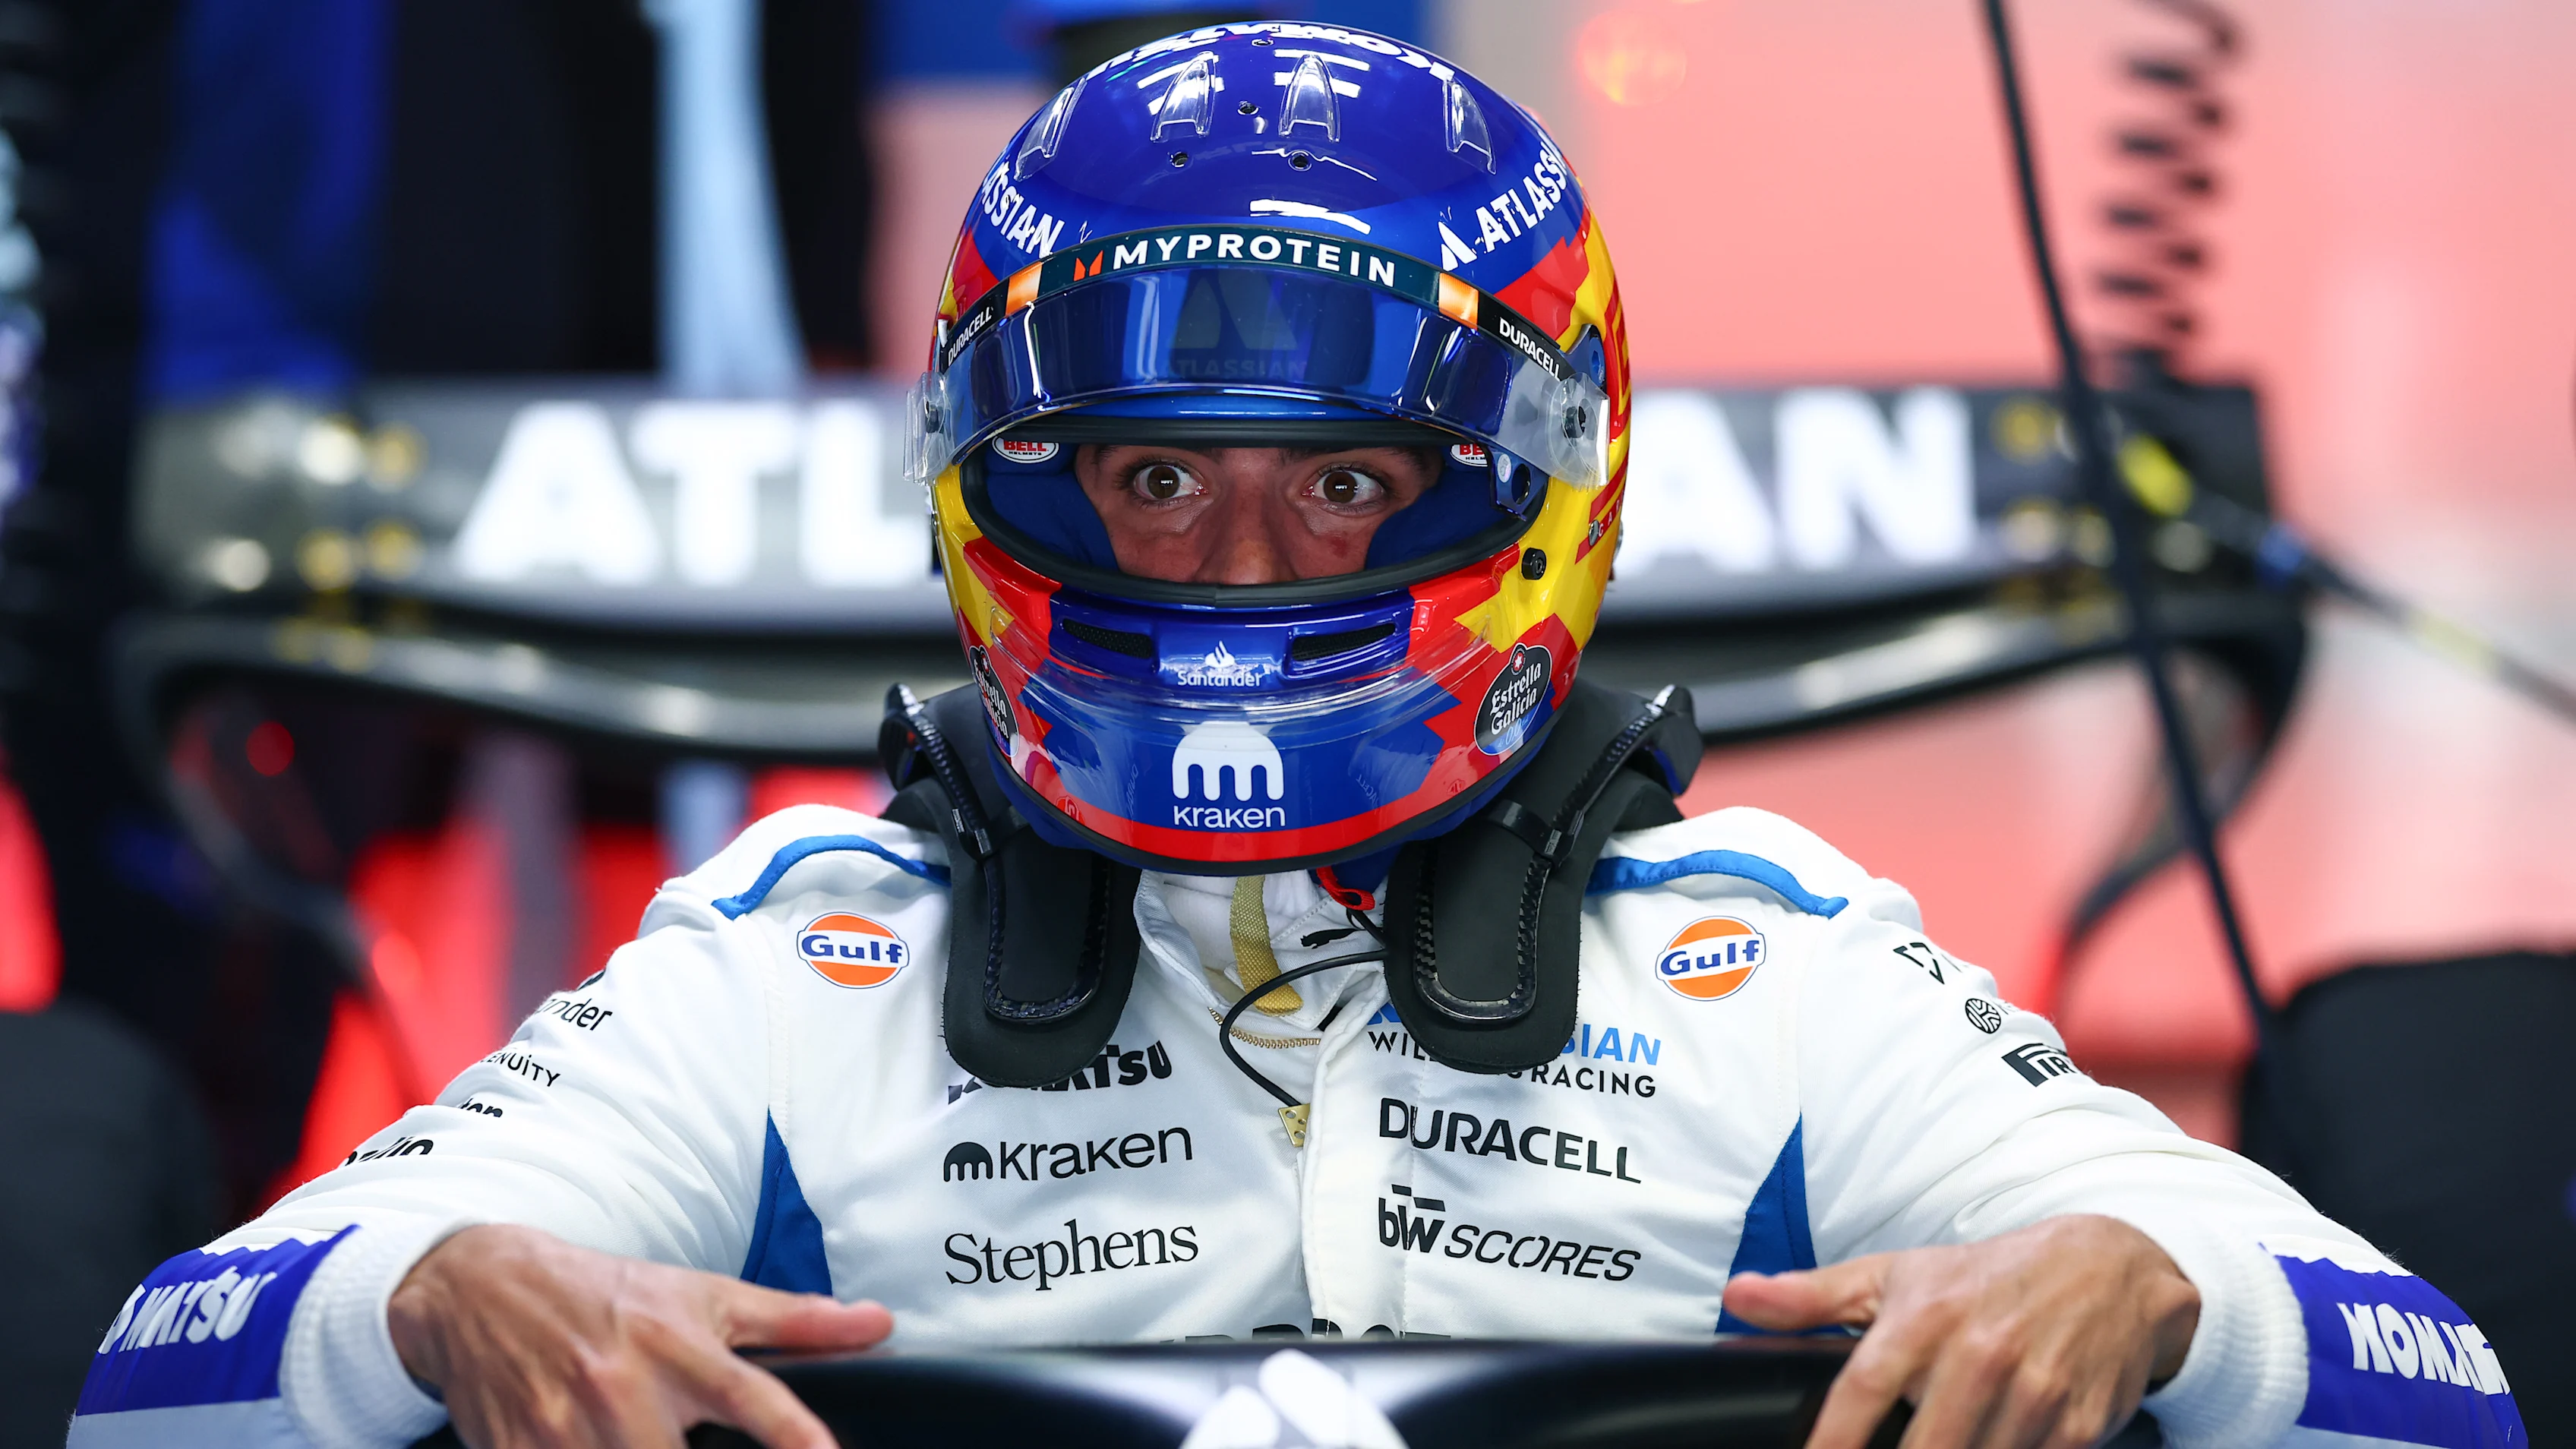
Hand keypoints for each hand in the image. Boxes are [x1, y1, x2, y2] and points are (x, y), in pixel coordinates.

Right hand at [389, 1224, 892, 1447]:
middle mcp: (625, 1388)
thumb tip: (879, 1323)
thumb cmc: (610, 1295)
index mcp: (680, 1348)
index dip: (797, 1437)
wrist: (483, 1288)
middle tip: (685, 1439)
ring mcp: (565, 1429)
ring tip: (638, 1437)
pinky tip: (592, 1442)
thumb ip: (794, 1319)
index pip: (755, 1399)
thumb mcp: (702, 1295)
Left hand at [1720, 1215, 2197, 1448]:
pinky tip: (1990, 1445)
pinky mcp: (2077, 1426)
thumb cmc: (1985, 1277)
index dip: (1830, 1443)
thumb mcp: (1896, 1274)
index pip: (1859, 1394)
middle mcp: (1977, 1355)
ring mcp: (2032, 1393)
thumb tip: (1738, 1295)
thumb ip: (1812, 1296)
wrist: (2109, 1272)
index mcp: (1922, 1318)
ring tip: (1942, 1441)